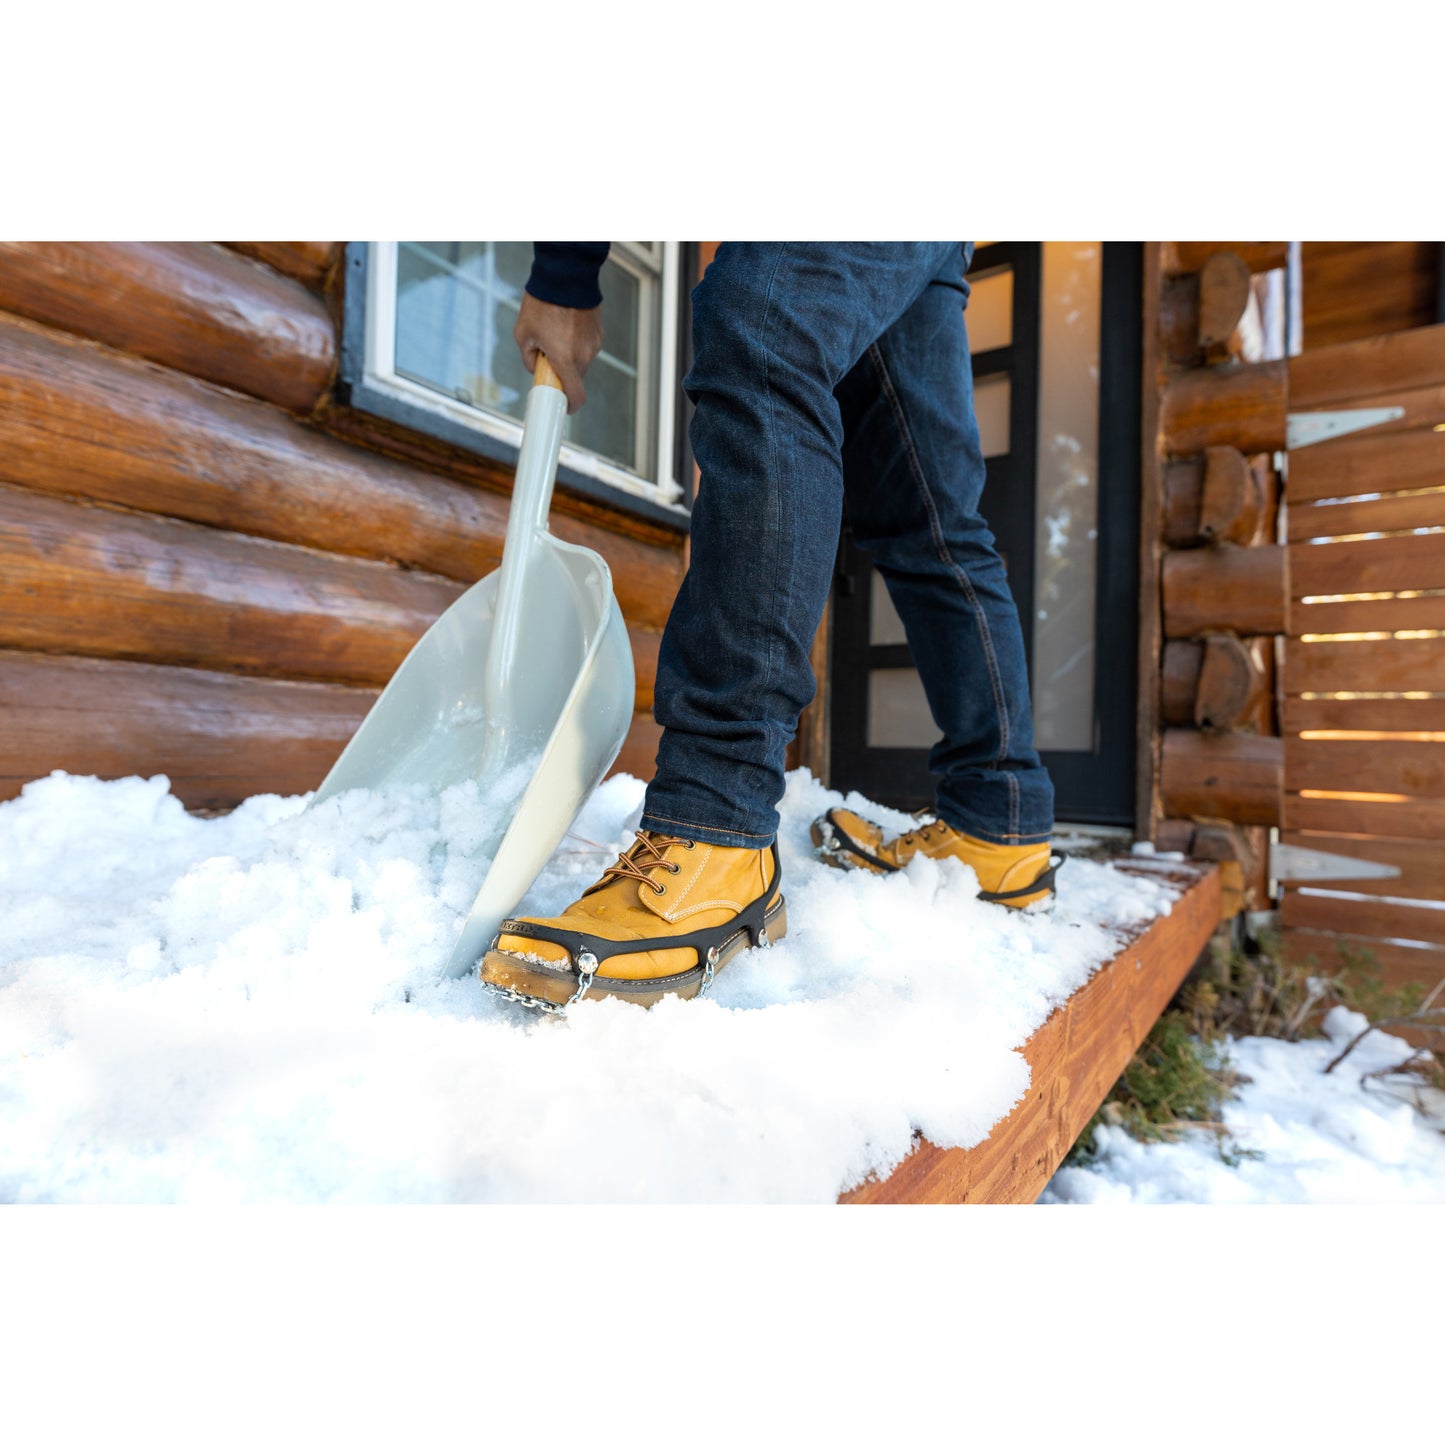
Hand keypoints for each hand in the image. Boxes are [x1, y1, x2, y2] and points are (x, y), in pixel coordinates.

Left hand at [513, 292, 603, 413]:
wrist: (565, 277)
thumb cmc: (542, 304)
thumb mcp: (523, 334)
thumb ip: (528, 358)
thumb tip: (535, 368)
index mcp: (566, 360)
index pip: (576, 395)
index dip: (571, 405)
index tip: (564, 406)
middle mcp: (584, 355)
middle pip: (575, 377)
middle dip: (563, 373)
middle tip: (548, 358)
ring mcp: (593, 344)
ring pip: (581, 362)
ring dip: (570, 356)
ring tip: (556, 334)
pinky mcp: (598, 333)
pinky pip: (587, 347)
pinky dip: (577, 343)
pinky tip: (566, 326)